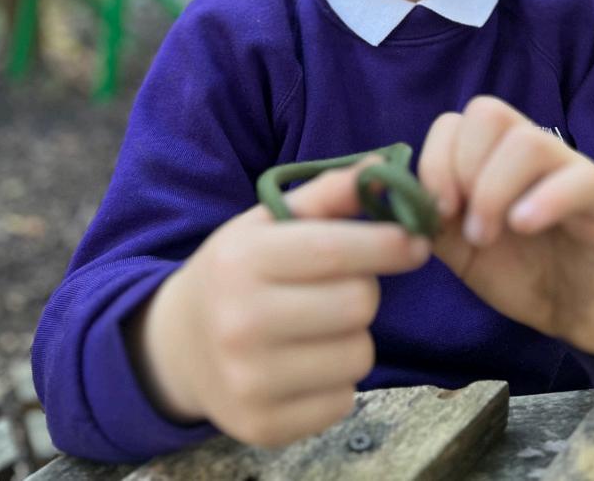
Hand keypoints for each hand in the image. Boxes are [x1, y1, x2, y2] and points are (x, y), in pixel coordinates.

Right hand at [127, 159, 430, 446]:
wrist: (179, 345)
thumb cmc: (239, 271)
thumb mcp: (269, 222)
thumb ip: (329, 193)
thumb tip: (385, 166)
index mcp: (242, 260)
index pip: (336, 250)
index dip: (388, 243)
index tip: (414, 240)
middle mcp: (241, 321)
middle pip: (359, 304)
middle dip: (364, 290)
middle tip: (343, 285)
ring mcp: (249, 380)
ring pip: (359, 356)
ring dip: (354, 337)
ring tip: (320, 325)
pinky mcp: (263, 426)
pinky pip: (342, 401)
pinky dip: (336, 381)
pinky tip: (306, 363)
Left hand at [417, 96, 593, 362]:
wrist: (583, 313)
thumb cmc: (523, 272)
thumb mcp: (462, 248)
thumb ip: (429, 217)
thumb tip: (386, 189)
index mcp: (494, 156)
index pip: (455, 120)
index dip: (435, 160)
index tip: (437, 211)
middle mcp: (531, 151)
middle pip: (488, 113)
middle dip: (462, 169)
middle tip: (464, 225)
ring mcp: (570, 170)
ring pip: (527, 141)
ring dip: (494, 190)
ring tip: (488, 237)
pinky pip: (576, 179)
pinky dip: (541, 201)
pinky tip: (523, 228)